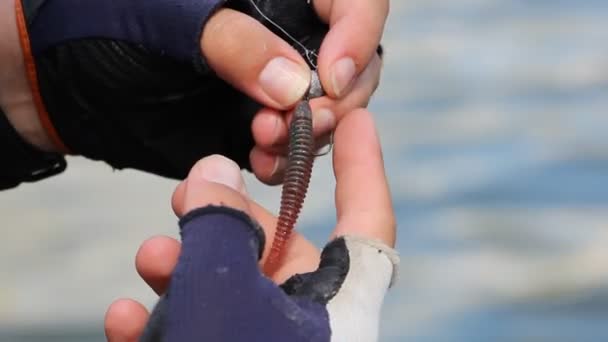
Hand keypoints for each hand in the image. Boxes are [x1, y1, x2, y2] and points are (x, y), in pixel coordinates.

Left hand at [1, 0, 385, 187]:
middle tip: (307, 122)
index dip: (357, 36)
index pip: (353, 3)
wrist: (64, 73)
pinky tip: (259, 162)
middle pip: (354, 63)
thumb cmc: (107, 20)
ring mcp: (274, 81)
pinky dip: (284, 159)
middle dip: (338, 99)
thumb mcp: (171, 17)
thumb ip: (238, 45)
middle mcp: (287, 33)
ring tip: (267, 142)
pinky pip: (292, 146)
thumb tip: (298, 88)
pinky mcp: (256, 122)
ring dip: (311, 134)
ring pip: (329, 111)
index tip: (329, 79)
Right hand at [104, 109, 396, 340]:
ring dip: (185, 271)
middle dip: (227, 221)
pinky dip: (166, 323)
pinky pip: (207, 333)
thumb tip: (212, 172)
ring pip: (234, 292)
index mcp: (344, 305)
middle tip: (182, 197)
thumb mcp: (227, 299)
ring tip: (148, 259)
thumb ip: (219, 230)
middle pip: (281, 250)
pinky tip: (125, 318)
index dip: (366, 166)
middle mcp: (315, 325)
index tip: (357, 118)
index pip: (368, 218)